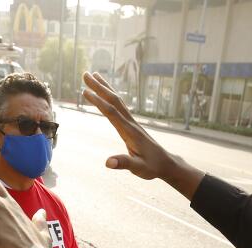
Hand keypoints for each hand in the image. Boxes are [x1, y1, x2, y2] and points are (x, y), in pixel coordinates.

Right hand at [80, 72, 203, 197]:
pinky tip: (106, 93)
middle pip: (113, 100)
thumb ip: (124, 163)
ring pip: (117, 100)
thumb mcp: (138, 168)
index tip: (85, 91)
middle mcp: (130, 123)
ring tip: (94, 75)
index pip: (111, 112)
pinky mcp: (131, 125)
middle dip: (99, 87)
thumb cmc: (152, 167)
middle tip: (85, 74)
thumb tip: (108, 162)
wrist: (166, 164)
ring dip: (105, 87)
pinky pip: (119, 106)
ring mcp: (131, 122)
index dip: (98, 101)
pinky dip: (111, 97)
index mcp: (129, 131)